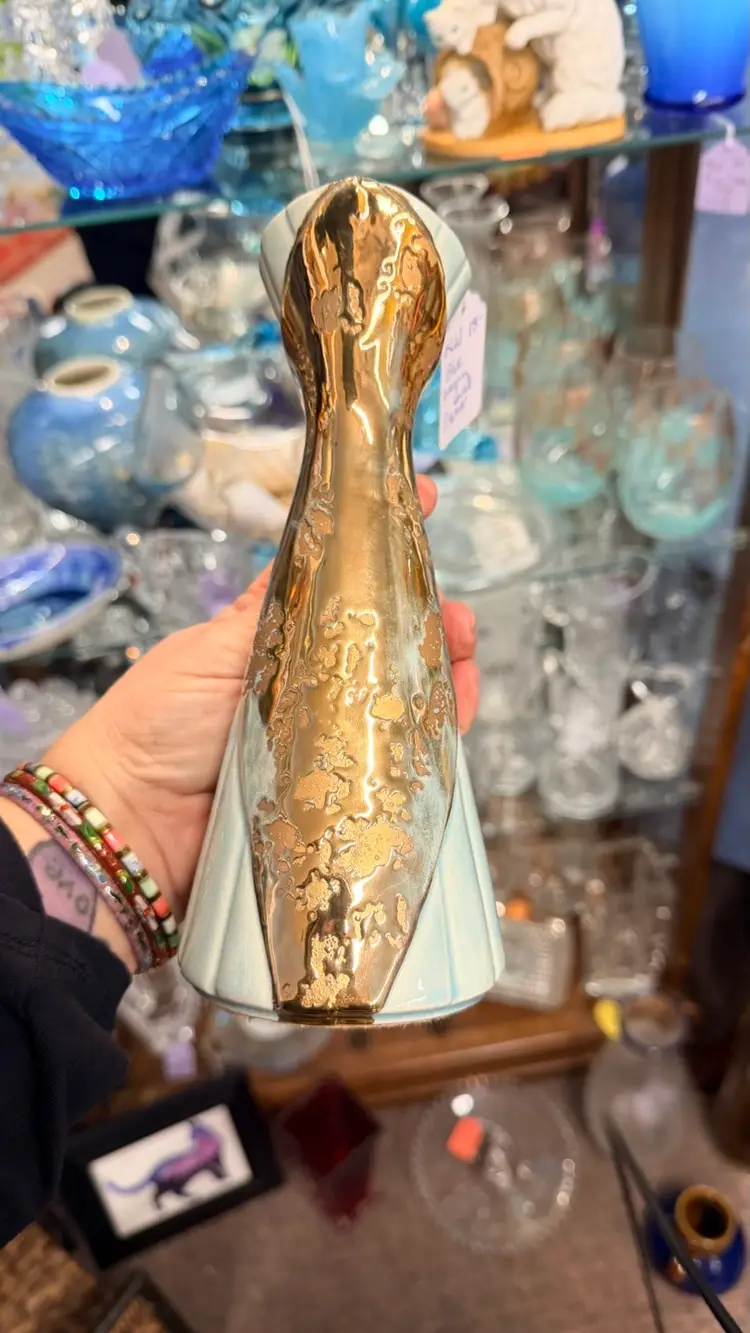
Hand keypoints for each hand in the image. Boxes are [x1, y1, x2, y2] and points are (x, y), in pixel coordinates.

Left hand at [46, 477, 477, 915]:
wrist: (129, 824)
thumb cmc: (154, 726)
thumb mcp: (212, 650)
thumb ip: (270, 608)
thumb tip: (316, 542)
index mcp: (273, 639)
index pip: (337, 586)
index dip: (379, 548)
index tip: (423, 503)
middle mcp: (306, 685)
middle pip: (383, 645)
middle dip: (429, 621)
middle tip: (459, 616)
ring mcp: (325, 737)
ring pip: (401, 698)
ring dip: (444, 672)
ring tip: (469, 654)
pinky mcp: (338, 791)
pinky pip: (399, 760)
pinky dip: (437, 735)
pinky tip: (460, 710)